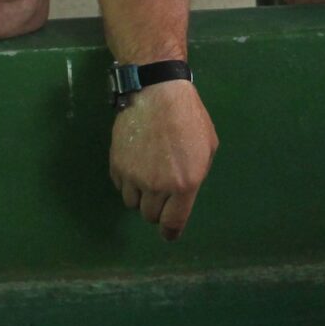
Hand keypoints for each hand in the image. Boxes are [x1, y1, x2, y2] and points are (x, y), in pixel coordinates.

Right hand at [110, 80, 217, 239]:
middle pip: (150, 216)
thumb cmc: (189, 117)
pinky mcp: (117, 165)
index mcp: (185, 184)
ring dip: (141, 196)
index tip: (169, 233)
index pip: (173, 222)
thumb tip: (185, 191)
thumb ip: (197, 174)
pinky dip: (127, 181)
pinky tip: (136, 162)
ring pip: (133, 203)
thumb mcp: (207, 147)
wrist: (157, 92)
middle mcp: (158, 186)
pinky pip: (120, 186)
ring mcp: (134, 177)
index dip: (170, 231)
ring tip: (148, 175)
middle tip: (162, 191)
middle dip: (157, 209)